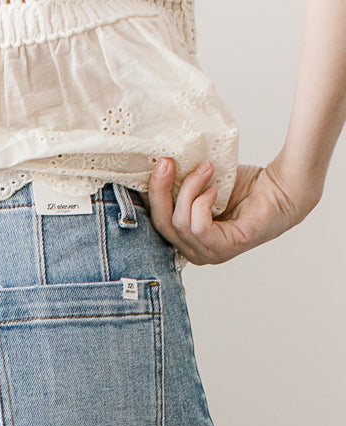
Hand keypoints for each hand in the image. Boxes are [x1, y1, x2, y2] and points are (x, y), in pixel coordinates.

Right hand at [147, 156, 321, 264]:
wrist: (284, 187)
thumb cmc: (246, 187)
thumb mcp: (203, 183)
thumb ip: (180, 184)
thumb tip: (155, 164)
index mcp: (185, 238)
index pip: (155, 221)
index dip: (151, 195)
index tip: (158, 164)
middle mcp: (194, 251)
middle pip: (161, 225)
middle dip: (160, 190)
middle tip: (167, 162)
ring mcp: (210, 253)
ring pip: (179, 224)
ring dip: (189, 190)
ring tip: (207, 169)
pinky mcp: (226, 248)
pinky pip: (198, 227)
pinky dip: (202, 204)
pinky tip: (215, 191)